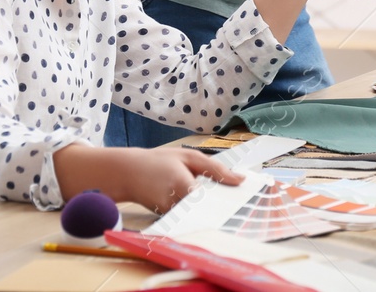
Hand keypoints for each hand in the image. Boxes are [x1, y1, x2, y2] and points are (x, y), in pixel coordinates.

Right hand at [111, 147, 242, 214]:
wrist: (127, 173)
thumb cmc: (159, 161)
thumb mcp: (187, 157)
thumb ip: (215, 168)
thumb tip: (240, 179)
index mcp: (184, 186)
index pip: (214, 202)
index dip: (231, 203)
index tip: (248, 203)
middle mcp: (177, 205)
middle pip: (209, 213)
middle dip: (224, 209)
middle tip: (241, 206)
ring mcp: (172, 215)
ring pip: (200, 217)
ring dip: (212, 210)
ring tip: (227, 205)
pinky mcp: (168, 219)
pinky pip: (190, 217)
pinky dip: (199, 211)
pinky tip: (206, 204)